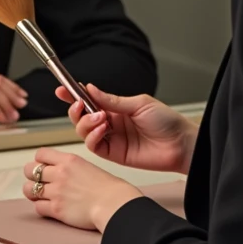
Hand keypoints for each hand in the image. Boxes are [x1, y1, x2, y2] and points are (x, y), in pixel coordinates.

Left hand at [23, 148, 141, 232]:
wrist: (114, 203)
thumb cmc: (108, 188)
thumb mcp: (88, 167)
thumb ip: (71, 167)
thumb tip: (60, 171)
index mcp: (69, 160)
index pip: (40, 153)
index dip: (39, 161)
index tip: (42, 167)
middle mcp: (60, 173)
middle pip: (29, 170)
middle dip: (32, 176)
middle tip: (38, 182)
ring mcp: (56, 191)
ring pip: (29, 189)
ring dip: (32, 193)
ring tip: (39, 195)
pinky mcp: (56, 209)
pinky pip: (37, 207)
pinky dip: (41, 208)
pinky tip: (49, 207)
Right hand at [55, 84, 197, 173]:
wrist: (180, 144)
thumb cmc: (166, 121)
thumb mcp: (139, 104)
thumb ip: (112, 100)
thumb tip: (91, 89)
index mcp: (117, 108)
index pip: (91, 100)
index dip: (74, 95)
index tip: (62, 90)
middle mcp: (111, 122)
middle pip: (82, 116)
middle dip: (76, 109)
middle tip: (79, 104)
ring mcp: (111, 138)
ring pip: (84, 131)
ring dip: (86, 122)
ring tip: (100, 117)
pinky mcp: (113, 154)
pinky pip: (94, 146)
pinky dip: (93, 136)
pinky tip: (103, 128)